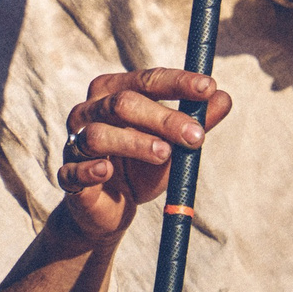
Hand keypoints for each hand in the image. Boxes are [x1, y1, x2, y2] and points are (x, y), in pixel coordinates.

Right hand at [55, 68, 232, 246]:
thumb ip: (197, 122)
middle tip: (196, 136)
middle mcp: (90, 110)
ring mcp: (75, 142)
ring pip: (99, 135)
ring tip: (164, 154)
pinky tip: (108, 171)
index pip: (146, 79)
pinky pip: (74, 170)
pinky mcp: (68, 175)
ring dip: (134, 143)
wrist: (111, 211)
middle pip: (123, 103)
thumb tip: (224, 98)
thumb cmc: (141, 167)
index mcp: (114, 92)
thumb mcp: (174, 145)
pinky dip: (91, 169)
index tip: (208, 87)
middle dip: (163, 118)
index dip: (178, 82)